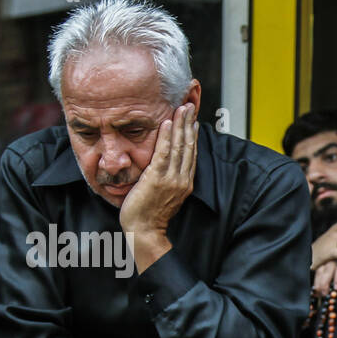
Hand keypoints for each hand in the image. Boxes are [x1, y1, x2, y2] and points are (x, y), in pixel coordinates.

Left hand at [120, 103, 197, 238]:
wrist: (144, 231)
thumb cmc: (149, 215)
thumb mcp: (164, 195)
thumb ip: (168, 179)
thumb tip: (165, 167)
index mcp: (185, 183)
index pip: (191, 154)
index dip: (192, 135)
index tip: (192, 119)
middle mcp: (182, 179)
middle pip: (188, 146)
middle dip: (189, 124)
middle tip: (189, 106)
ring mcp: (171, 179)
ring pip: (179, 147)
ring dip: (180, 125)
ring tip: (181, 108)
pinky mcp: (157, 178)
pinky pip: (164, 153)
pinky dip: (166, 137)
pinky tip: (167, 123)